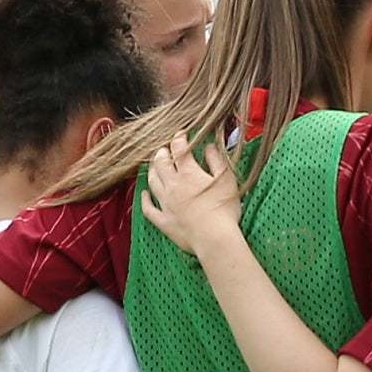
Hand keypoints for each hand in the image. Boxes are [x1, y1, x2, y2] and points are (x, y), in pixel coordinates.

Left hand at [141, 132, 240, 255]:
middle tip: (165, 149)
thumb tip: (209, 146)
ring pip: (152, 182)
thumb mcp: (227, 180)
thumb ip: (217, 160)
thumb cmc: (224, 209)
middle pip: (161, 163)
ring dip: (152, 171)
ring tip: (154, 165)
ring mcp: (165, 203)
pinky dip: (145, 200)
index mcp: (189, 174)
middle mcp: (172, 185)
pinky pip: (149, 208)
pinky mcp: (164, 220)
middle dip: (162, 153)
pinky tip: (145, 194)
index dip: (179, 139)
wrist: (214, 237)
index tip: (181, 134)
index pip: (179, 150)